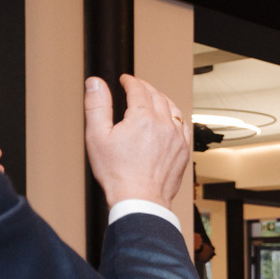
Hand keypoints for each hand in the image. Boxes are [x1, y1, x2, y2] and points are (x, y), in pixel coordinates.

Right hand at [84, 75, 190, 208]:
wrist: (140, 199)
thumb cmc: (117, 172)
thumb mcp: (97, 136)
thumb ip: (97, 106)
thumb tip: (95, 82)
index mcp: (144, 118)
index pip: (139, 90)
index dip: (130, 81)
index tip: (125, 80)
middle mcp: (164, 125)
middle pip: (157, 96)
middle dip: (145, 87)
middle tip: (136, 86)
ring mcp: (177, 138)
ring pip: (173, 109)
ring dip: (162, 99)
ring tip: (153, 97)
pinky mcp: (184, 151)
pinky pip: (184, 126)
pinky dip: (175, 116)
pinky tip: (170, 118)